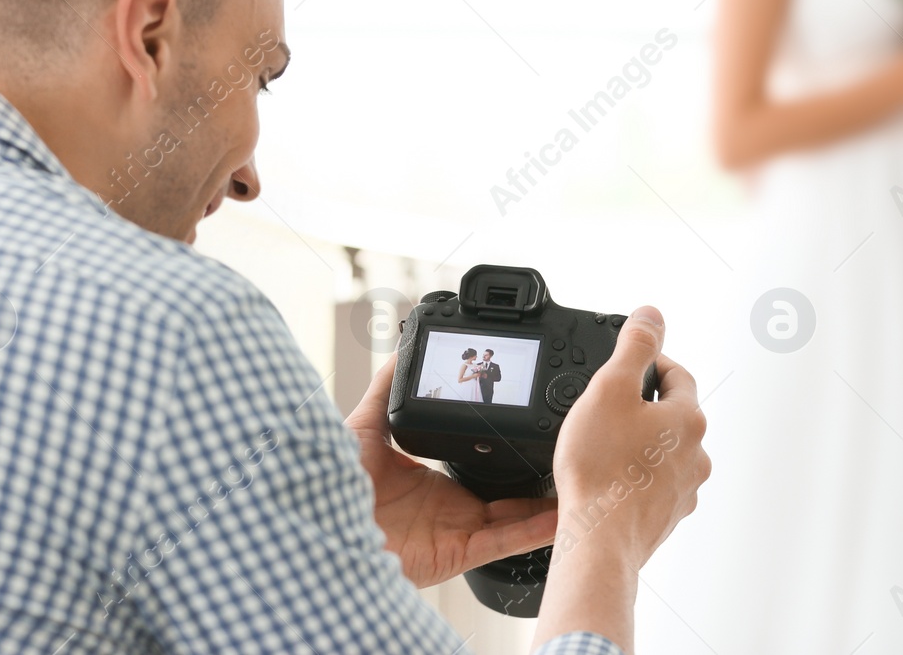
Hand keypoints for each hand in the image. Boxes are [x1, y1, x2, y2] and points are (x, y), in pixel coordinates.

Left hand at [344, 353, 559, 587]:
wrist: (320, 529)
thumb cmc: (331, 487)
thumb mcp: (363, 427)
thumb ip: (386, 390)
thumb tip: (401, 349)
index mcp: (429, 480)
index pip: (479, 462)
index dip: (507, 447)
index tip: (534, 423)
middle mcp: (447, 507)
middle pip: (506, 492)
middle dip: (540, 477)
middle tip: (573, 454)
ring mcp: (455, 531)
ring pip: (515, 518)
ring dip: (549, 505)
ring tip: (582, 484)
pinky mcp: (458, 553)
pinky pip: (504, 543)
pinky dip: (535, 532)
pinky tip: (563, 515)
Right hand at [550, 307, 709, 567]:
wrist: (599, 539)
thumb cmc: (602, 470)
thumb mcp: (610, 388)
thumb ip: (634, 346)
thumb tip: (652, 315)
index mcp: (688, 418)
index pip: (678, 374)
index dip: (652, 363)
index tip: (630, 365)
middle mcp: (696, 454)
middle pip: (674, 415)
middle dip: (645, 406)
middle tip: (609, 407)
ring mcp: (684, 489)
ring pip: (666, 453)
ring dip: (642, 444)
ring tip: (606, 446)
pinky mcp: (667, 516)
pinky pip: (655, 485)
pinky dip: (636, 478)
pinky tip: (610, 480)